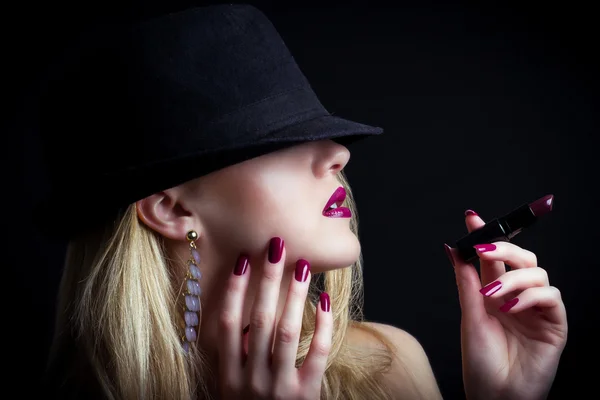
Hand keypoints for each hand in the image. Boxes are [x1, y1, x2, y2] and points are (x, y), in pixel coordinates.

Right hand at [218, 238, 331, 398]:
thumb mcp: (231, 390)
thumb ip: (235, 358)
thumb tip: (241, 317)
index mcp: (227, 378)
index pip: (226, 325)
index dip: (233, 291)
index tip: (243, 261)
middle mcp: (250, 382)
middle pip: (258, 321)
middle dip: (267, 281)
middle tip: (276, 247)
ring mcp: (279, 388)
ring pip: (286, 331)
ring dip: (293, 295)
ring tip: (301, 266)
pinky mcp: (306, 395)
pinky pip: (316, 353)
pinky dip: (321, 325)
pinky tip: (324, 300)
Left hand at [446, 212, 567, 399]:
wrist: (495, 395)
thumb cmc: (480, 362)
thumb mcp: (469, 316)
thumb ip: (466, 281)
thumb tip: (452, 249)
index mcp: (495, 292)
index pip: (494, 256)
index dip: (487, 233)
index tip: (471, 217)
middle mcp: (517, 296)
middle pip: (522, 257)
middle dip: (504, 247)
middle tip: (484, 248)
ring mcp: (536, 309)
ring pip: (537, 273)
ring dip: (512, 278)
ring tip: (493, 296)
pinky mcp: (554, 324)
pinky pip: (551, 297)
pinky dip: (530, 297)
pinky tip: (512, 308)